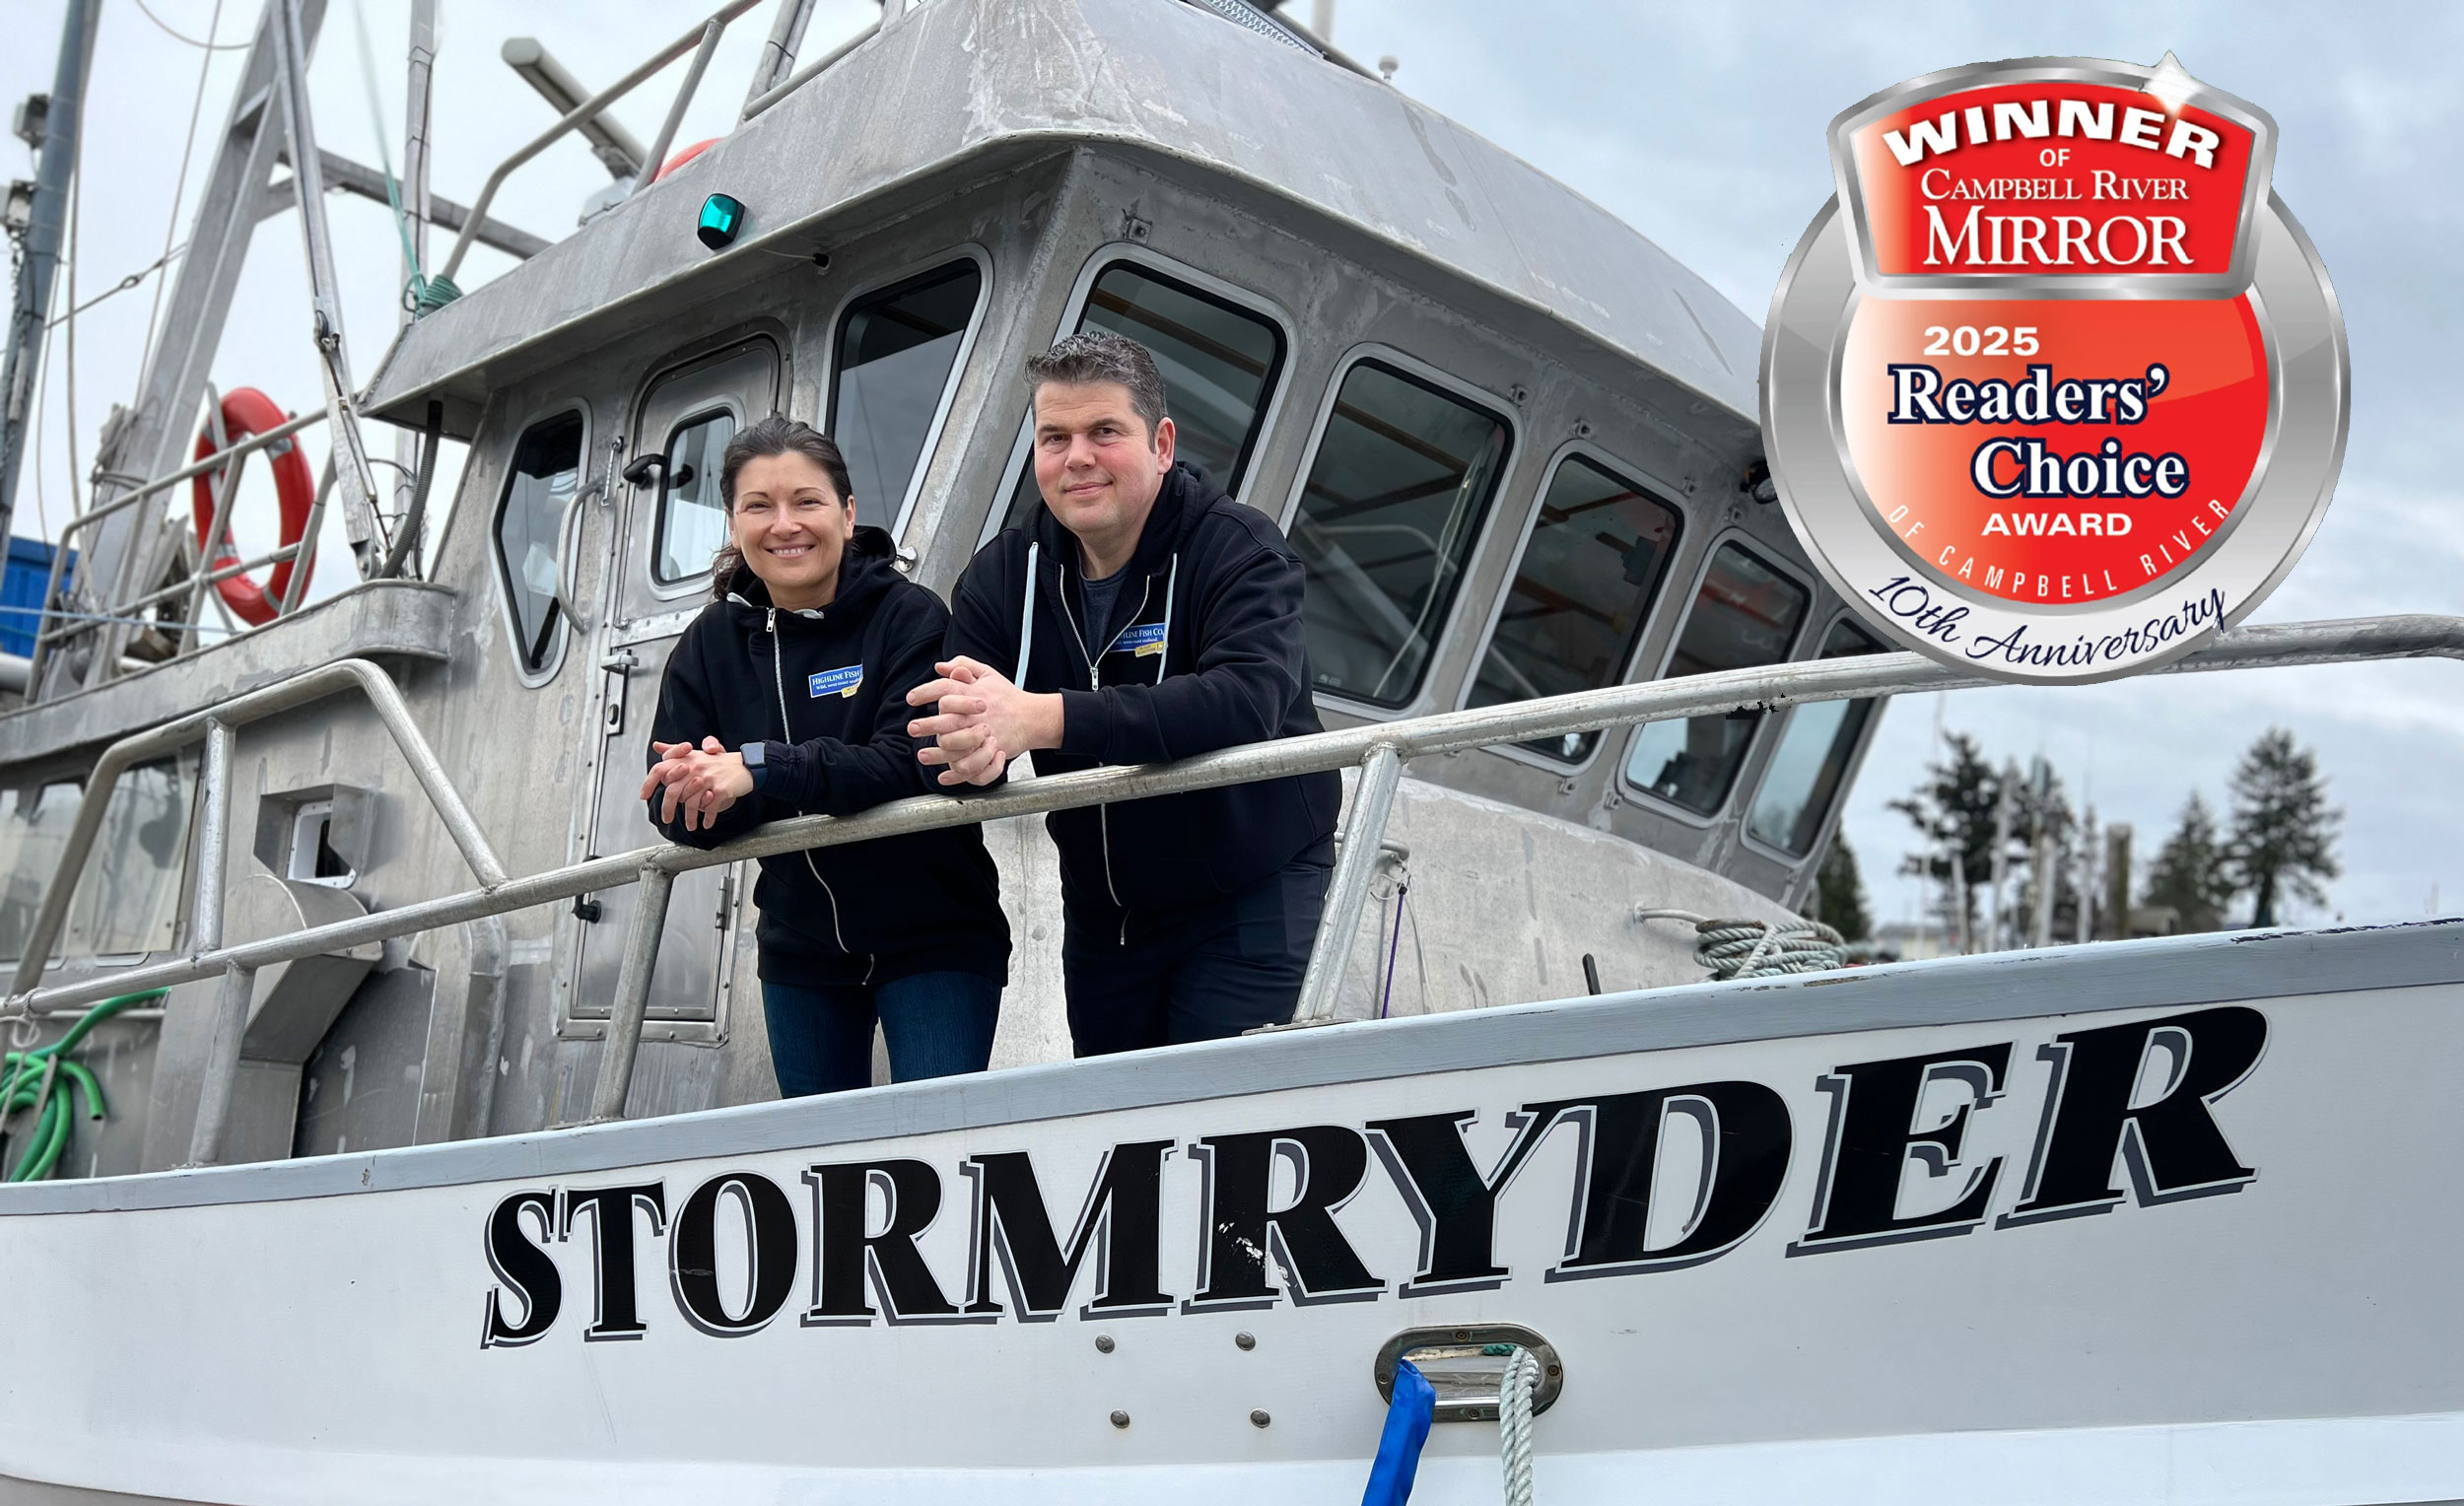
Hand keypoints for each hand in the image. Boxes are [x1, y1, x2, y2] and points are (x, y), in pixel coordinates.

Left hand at [641, 737, 754, 829]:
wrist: (746, 766)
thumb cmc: (720, 762)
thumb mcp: (696, 754)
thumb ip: (675, 750)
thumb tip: (656, 746)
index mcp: (687, 759)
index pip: (660, 770)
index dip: (649, 783)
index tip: (644, 796)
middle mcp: (695, 768)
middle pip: (673, 792)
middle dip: (667, 809)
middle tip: (666, 819)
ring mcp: (708, 779)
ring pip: (691, 804)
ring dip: (689, 819)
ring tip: (691, 826)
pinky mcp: (720, 789)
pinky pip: (709, 808)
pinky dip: (707, 819)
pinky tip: (707, 823)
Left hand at [906, 657, 1060, 786]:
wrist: (1033, 717)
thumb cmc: (1008, 696)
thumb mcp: (988, 673)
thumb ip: (964, 665)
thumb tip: (940, 666)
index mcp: (974, 693)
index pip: (945, 689)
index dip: (925, 692)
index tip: (911, 699)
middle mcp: (977, 714)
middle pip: (948, 719)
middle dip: (928, 725)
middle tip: (913, 729)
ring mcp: (984, 735)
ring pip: (957, 746)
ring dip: (938, 752)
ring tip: (923, 755)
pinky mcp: (991, 751)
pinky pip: (972, 766)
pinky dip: (957, 775)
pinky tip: (944, 776)